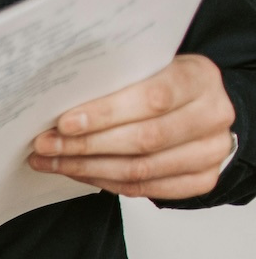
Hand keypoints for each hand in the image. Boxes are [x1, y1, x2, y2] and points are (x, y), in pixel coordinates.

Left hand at [30, 54, 238, 199]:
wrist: (202, 110)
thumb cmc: (167, 86)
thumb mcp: (150, 70)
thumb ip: (118, 84)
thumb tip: (59, 105)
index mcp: (199, 78)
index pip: (152, 98)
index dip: (105, 113)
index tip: (64, 122)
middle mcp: (212, 115)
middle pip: (144, 138)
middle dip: (86, 145)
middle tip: (45, 145)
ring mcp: (211, 151)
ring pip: (141, 169)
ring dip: (87, 168)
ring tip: (50, 161)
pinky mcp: (203, 180)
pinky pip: (144, 188)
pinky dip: (104, 182)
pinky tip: (76, 172)